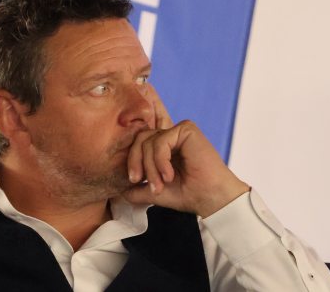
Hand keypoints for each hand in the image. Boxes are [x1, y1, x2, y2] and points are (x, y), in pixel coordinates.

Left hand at [122, 86, 249, 216]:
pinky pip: (161, 140)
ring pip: (148, 141)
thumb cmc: (188, 195)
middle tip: (139, 182)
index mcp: (163, 147)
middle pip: (139, 139)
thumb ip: (137, 189)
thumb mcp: (155, 191)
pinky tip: (169, 175)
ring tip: (160, 185)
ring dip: (150, 167)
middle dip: (136, 162)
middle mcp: (170, 136)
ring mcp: (179, 131)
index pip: (138, 143)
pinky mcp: (187, 129)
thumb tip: (117, 190)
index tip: (133, 181)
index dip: (132, 160)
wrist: (211, 199)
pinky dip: (160, 160)